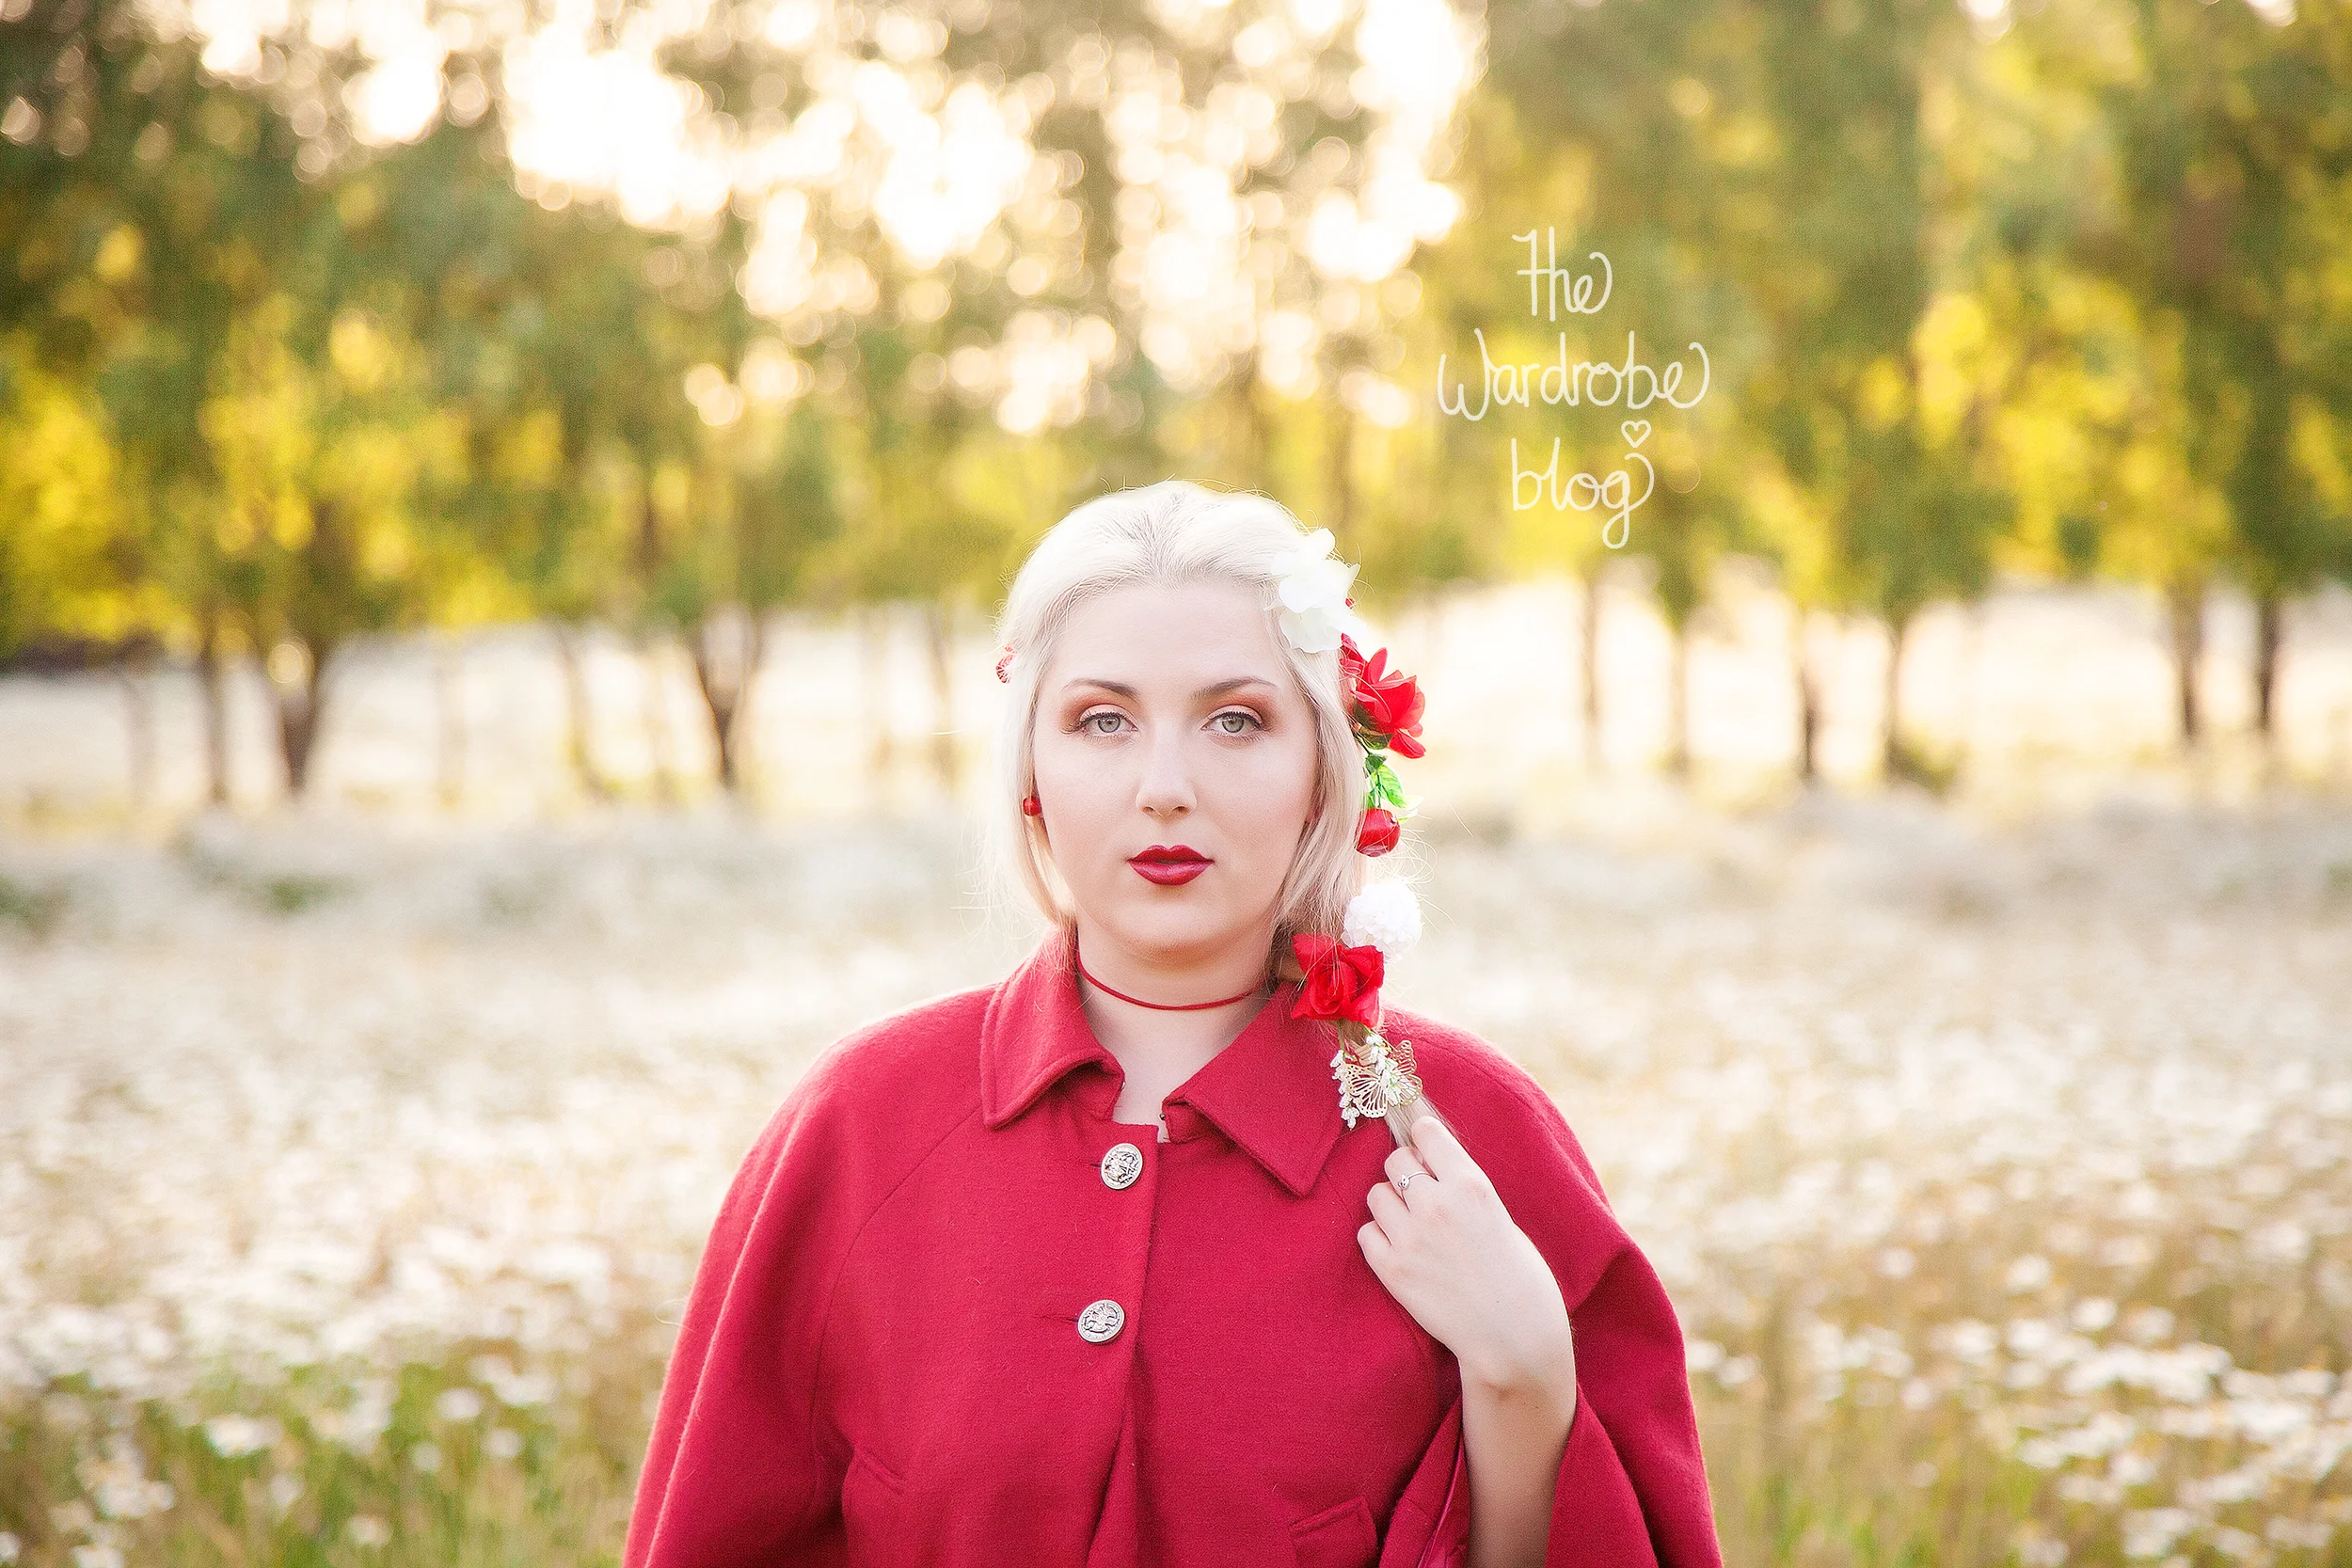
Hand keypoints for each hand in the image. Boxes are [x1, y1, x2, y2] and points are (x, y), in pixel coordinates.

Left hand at [1359, 1114, 1576, 1400]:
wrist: (1513, 1335)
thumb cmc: (1517, 1274)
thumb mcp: (1498, 1214)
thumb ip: (1462, 1187)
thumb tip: (1429, 1161)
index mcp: (1471, 1184)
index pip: (1425, 1132)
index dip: (1423, 1140)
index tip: (1425, 1149)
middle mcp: (1437, 1204)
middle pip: (1395, 1161)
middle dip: (1405, 1174)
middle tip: (1420, 1195)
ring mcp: (1411, 1237)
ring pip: (1376, 1194)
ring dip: (1391, 1207)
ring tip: (1412, 1227)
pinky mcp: (1392, 1269)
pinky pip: (1366, 1234)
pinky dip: (1379, 1240)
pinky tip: (1403, 1253)